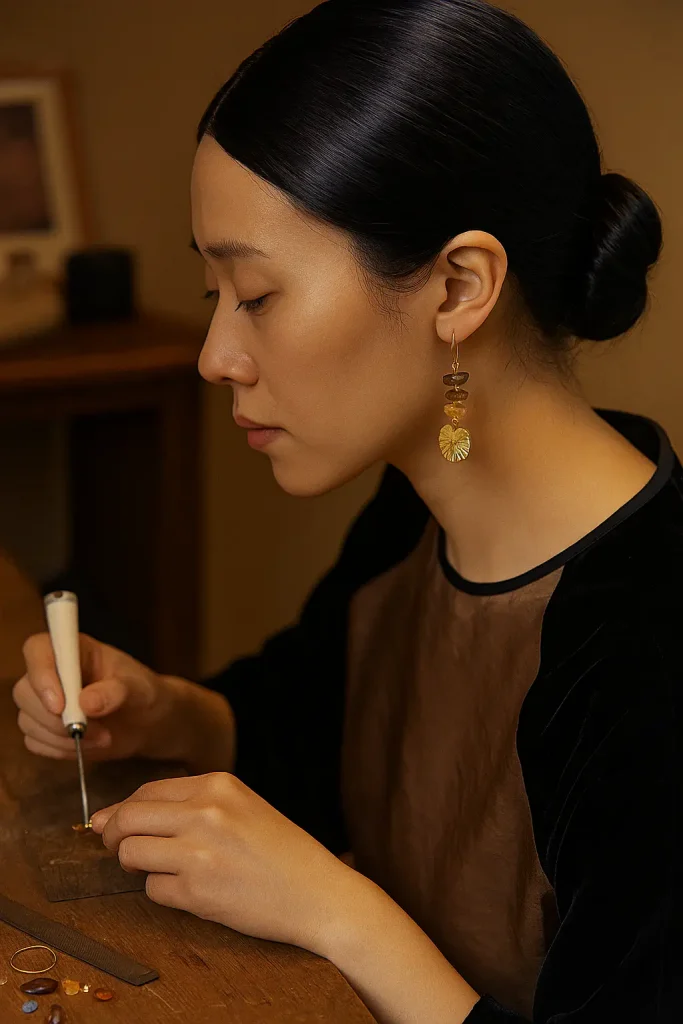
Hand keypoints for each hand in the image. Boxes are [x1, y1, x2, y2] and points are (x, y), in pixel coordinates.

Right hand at [13, 632, 233, 769]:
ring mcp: (45, 701)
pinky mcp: (45, 728)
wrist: (148, 722)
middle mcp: (53, 673)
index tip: (60, 705)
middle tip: (89, 730)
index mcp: (73, 649)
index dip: (41, 675)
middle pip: (25, 691)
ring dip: (61, 738)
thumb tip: (87, 703)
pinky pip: (36, 742)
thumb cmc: (144, 693)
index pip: (37, 649)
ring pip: (28, 720)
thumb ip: (116, 691)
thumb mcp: (138, 688)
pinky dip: (60, 750)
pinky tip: (89, 746)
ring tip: (103, 738)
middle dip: (53, 718)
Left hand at [91, 772, 357, 952]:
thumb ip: (190, 805)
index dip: (124, 810)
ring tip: (162, 870)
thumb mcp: (241, 807)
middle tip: (119, 850)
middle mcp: (205, 812)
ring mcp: (198, 852)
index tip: (117, 825)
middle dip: (113, 836)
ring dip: (136, 866)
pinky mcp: (196, 892)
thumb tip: (114, 816)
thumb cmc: (281, 851)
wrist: (318, 892)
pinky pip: (153, 889)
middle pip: (128, 818)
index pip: (146, 790)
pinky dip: (163, 892)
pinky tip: (191, 891)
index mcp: (217, 784)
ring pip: (130, 853)